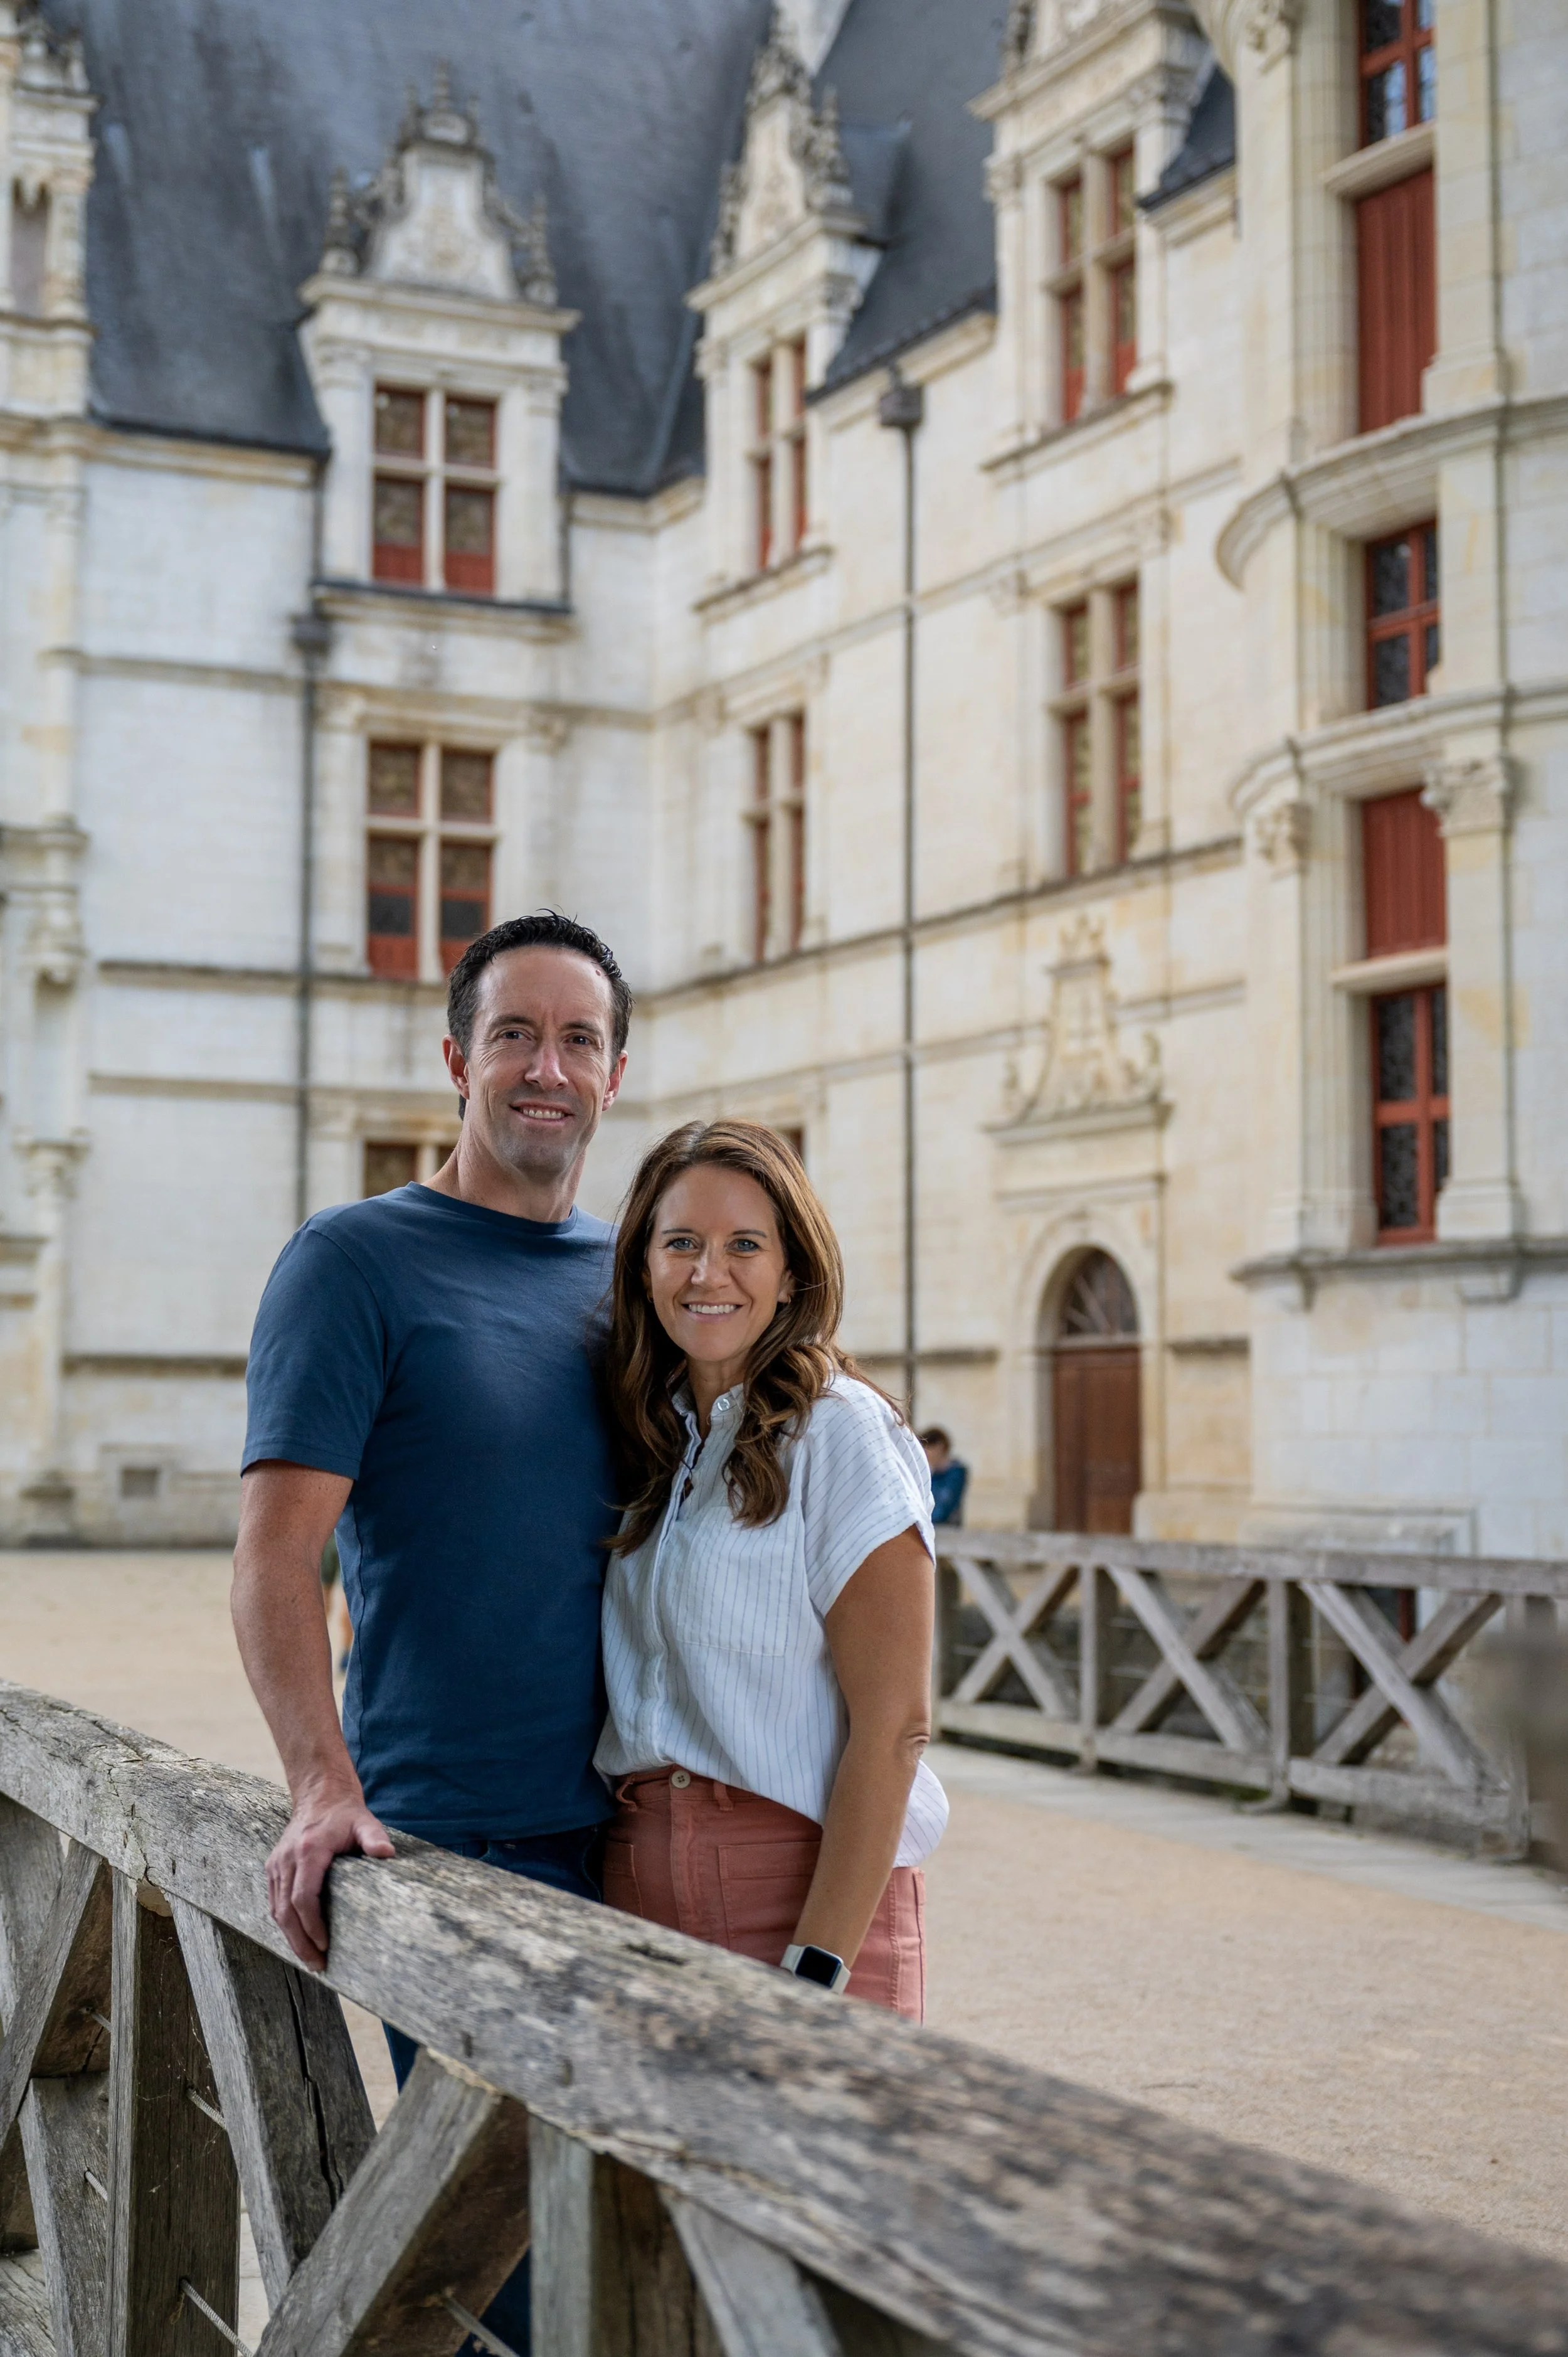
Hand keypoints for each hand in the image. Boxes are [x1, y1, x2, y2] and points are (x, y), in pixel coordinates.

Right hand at [266, 1783, 394, 1968]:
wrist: (320, 1795)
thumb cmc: (345, 1814)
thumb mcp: (365, 1821)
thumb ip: (375, 1837)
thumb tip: (386, 1853)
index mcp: (308, 1850)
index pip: (303, 1897)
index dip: (311, 1925)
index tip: (325, 1944)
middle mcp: (286, 1859)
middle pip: (285, 1910)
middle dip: (300, 1941)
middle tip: (318, 1965)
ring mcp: (276, 1864)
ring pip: (276, 1909)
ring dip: (291, 1937)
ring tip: (310, 1959)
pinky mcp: (273, 1868)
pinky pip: (274, 1901)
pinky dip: (284, 1923)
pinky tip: (299, 1939)